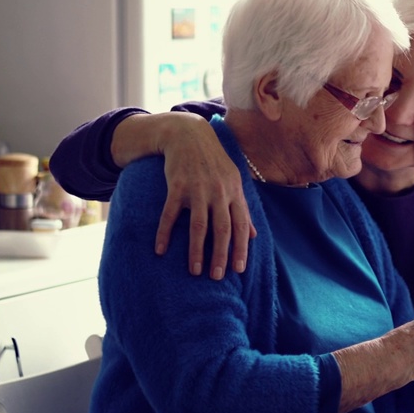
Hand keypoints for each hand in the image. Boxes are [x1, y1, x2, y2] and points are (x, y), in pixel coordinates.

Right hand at [154, 113, 255, 278]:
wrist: (189, 135)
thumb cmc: (214, 162)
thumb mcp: (233, 181)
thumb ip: (242, 208)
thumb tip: (253, 235)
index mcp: (234, 192)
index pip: (240, 225)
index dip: (240, 248)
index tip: (238, 270)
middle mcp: (218, 192)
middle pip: (222, 229)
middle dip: (220, 255)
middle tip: (216, 277)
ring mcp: (197, 189)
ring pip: (198, 225)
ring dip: (196, 250)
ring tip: (194, 271)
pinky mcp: (176, 186)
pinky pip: (170, 214)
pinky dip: (164, 232)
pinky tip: (160, 249)